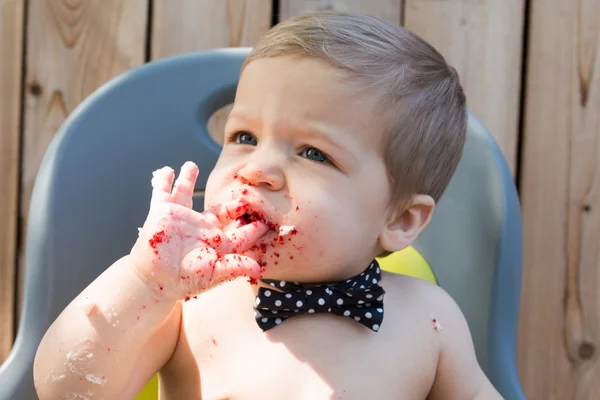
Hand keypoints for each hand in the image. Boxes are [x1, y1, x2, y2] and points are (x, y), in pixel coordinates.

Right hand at [129, 161, 269, 299]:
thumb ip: (236, 267)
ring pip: (186, 193)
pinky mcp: (162, 212)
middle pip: (221, 211)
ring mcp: (181, 218)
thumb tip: (259, 270)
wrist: (154, 281)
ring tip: (191, 165)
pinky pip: (162, 192)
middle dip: (234, 204)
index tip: (268, 220)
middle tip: (247, 193)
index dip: (254, 227)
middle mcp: (200, 227)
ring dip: (187, 179)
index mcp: (216, 241)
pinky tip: (167, 170)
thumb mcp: (213, 272)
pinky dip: (163, 180)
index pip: (241, 232)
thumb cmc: (184, 280)